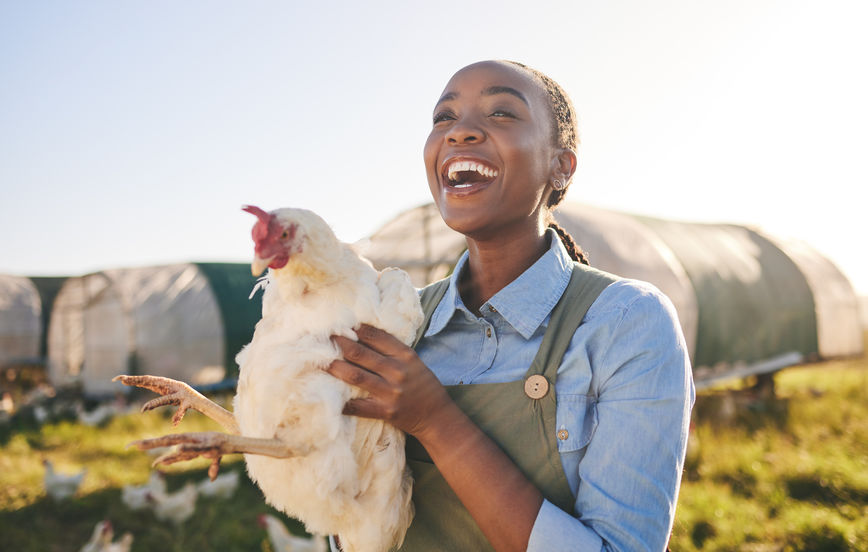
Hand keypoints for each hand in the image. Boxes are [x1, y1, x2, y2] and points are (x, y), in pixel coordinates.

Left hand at [327, 324, 453, 438]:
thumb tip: (361, 336)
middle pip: (361, 354)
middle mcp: (397, 371)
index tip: (343, 324)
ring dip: (336, 367)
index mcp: (405, 355)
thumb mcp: (413, 362)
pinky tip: (330, 397)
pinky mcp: (385, 411)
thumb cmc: (423, 385)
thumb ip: (392, 351)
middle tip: (327, 338)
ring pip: (355, 376)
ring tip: (323, 361)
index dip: (357, 329)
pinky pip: (359, 407)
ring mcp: (390, 392)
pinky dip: (344, 403)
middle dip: (341, 344)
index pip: (377, 336)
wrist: (437, 416)